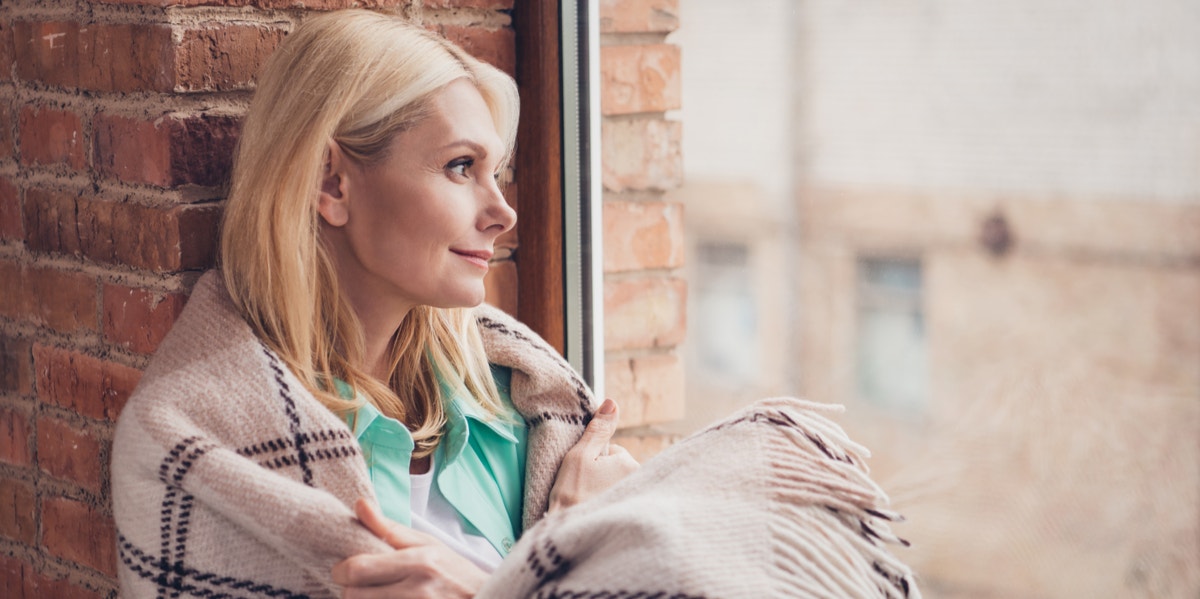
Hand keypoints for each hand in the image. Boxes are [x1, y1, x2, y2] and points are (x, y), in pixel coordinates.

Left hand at [332, 499, 488, 598]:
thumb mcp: (425, 543)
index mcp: (417, 561)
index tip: (345, 569)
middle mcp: (416, 590)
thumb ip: (388, 528)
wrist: (482, 598)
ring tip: (375, 593)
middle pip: (354, 595)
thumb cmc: (452, 570)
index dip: (342, 570)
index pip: (358, 569)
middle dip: (350, 589)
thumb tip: (359, 504)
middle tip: (357, 584)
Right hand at [548, 398, 640, 511]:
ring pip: (618, 484)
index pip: (614, 452)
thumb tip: (612, 403)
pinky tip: (597, 512)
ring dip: (604, 490)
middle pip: (618, 469)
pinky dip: (609, 504)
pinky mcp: (633, 515)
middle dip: (602, 476)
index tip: (583, 477)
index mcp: (631, 465)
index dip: (595, 461)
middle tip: (585, 491)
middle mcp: (641, 482)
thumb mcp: (580, 456)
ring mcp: (638, 499)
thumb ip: (598, 429)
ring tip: (589, 503)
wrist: (568, 532)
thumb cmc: (572, 495)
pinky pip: (620, 500)